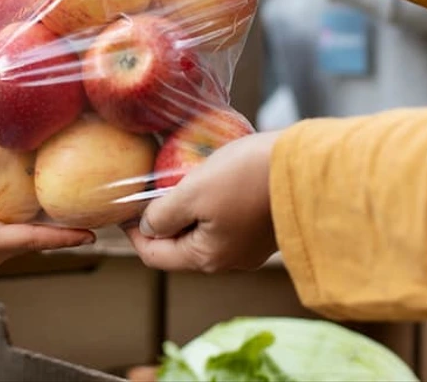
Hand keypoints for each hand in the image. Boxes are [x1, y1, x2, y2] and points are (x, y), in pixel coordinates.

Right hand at [0, 137, 95, 276]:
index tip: (92, 234)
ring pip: (24, 239)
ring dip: (46, 226)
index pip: (33, 240)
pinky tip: (35, 202)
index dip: (64, 238)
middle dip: (62, 229)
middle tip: (89, 210)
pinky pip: (12, 237)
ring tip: (70, 204)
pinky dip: (27, 224)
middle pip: (35, 241)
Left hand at [124, 131, 280, 271]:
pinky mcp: (263, 226)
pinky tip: (208, 178)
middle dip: (160, 220)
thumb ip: (164, 214)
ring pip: (203, 231)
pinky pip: (225, 219)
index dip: (133, 233)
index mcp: (207, 258)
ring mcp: (249, 245)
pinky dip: (210, 203)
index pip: (156, 256)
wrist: (305, 166)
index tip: (121, 209)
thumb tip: (147, 228)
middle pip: (179, 245)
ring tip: (175, 179)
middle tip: (147, 189)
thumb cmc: (245, 178)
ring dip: (186, 209)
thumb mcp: (193, 193)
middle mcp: (228, 260)